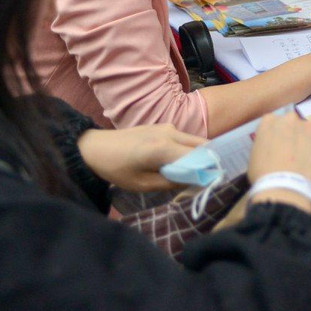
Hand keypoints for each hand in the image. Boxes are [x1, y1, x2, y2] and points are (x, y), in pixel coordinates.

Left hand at [76, 124, 204, 191]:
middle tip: (208, 178)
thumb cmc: (116, 170)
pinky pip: (184, 138)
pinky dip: (188, 150)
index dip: (211, 168)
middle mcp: (171, 132)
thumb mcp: (143, 184)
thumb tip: (196, 182)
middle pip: (202, 145)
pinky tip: (181, 163)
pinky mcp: (163, 126)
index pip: (200, 156)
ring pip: (194, 140)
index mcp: (165, 148)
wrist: (94, 148)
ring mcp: (167, 126)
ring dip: (198, 155)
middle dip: (209, 160)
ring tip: (194, 173)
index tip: (216, 182)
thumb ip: (171, 182)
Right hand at [248, 111, 310, 186]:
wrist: (285, 185)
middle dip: (297, 138)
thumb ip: (266, 145)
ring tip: (309, 162)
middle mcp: (290, 117)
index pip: (276, 124)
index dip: (280, 138)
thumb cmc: (264, 176)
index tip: (282, 150)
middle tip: (296, 157)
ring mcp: (310, 124)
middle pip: (295, 126)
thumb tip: (275, 150)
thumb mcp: (256, 156)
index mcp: (269, 121)